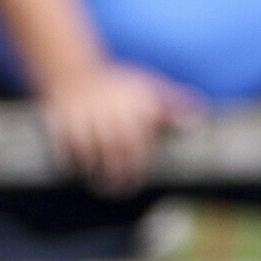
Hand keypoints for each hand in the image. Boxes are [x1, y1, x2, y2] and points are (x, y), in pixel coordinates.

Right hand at [38, 62, 195, 193]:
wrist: (74, 70)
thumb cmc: (118, 85)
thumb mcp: (149, 86)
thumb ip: (173, 104)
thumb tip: (196, 122)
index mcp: (134, 103)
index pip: (138, 143)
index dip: (135, 165)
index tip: (134, 181)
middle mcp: (111, 108)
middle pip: (116, 150)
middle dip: (118, 174)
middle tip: (119, 190)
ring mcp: (86, 114)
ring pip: (92, 151)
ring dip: (97, 172)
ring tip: (101, 186)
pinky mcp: (64, 120)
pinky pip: (70, 146)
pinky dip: (75, 160)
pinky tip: (81, 170)